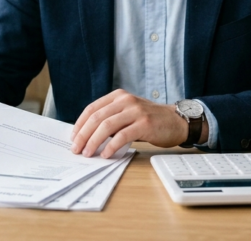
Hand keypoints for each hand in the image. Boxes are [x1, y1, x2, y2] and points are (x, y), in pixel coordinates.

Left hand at [70, 89, 196, 158]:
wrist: (176, 121)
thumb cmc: (150, 120)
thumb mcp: (128, 113)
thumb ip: (111, 119)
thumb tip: (88, 135)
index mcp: (118, 96)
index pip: (92, 108)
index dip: (80, 124)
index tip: (73, 137)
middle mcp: (126, 101)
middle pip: (97, 117)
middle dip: (83, 135)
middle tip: (76, 149)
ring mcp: (136, 111)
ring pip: (107, 126)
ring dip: (94, 141)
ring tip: (88, 153)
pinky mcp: (144, 124)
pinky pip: (122, 136)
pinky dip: (111, 146)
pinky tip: (106, 154)